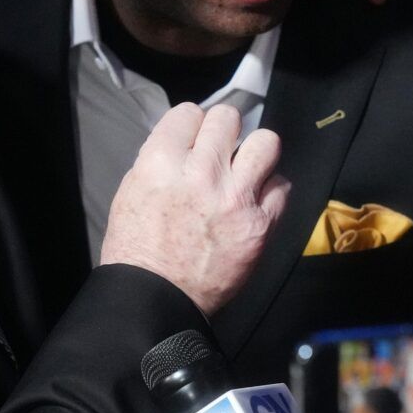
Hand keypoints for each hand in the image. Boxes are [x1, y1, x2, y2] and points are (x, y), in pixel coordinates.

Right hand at [98, 104, 289, 315]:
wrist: (156, 300)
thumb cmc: (137, 250)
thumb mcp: (131, 192)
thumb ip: (161, 161)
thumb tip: (188, 143)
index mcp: (160, 163)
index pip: (189, 113)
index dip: (191, 126)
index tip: (192, 141)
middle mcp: (200, 173)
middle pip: (228, 119)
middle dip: (223, 133)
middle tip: (219, 153)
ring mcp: (234, 198)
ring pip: (266, 142)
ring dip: (255, 153)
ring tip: (246, 169)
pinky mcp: (259, 225)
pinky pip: (281, 186)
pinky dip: (270, 190)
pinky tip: (255, 200)